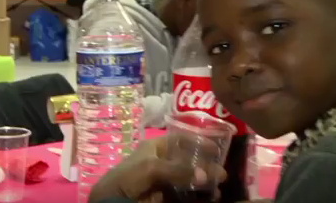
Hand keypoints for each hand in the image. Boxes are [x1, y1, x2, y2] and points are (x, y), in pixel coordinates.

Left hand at [88, 136, 225, 202]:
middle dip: (205, 166)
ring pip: (190, 178)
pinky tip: (209, 197)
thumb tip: (206, 175)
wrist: (113, 200)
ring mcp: (165, 179)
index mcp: (155, 148)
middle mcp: (162, 161)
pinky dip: (198, 196)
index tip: (216, 148)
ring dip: (204, 183)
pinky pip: (186, 194)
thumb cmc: (129, 176)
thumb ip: (178, 170)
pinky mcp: (166, 195)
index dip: (197, 141)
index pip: (180, 139)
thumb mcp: (152, 168)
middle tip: (222, 175)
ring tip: (217, 189)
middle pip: (189, 161)